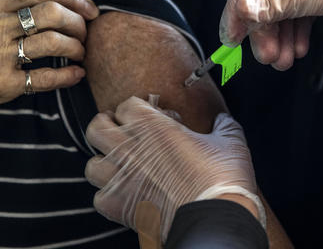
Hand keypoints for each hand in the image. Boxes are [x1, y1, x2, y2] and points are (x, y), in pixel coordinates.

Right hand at [0, 0, 98, 132]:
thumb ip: (8, 8)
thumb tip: (55, 2)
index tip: (90, 9)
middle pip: (52, 13)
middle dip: (77, 23)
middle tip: (84, 34)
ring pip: (53, 42)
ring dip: (75, 48)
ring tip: (79, 54)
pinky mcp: (3, 84)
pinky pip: (46, 77)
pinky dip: (68, 76)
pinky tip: (77, 75)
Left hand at [84, 96, 262, 240]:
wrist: (215, 218)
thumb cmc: (222, 178)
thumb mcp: (230, 141)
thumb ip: (223, 125)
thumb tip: (223, 120)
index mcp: (153, 127)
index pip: (127, 105)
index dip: (140, 108)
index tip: (154, 117)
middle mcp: (131, 149)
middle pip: (96, 128)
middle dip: (106, 125)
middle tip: (120, 130)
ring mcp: (122, 179)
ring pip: (92, 164)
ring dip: (104, 162)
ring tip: (119, 164)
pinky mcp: (121, 206)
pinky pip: (99, 197)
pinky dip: (108, 195)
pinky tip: (124, 193)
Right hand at [219, 0, 322, 69]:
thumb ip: (275, 3)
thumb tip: (243, 9)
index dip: (238, 10)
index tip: (232, 37)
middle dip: (265, 31)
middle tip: (265, 55)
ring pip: (283, 9)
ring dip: (281, 37)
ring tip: (282, 58)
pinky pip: (301, 12)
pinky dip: (297, 32)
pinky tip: (298, 48)